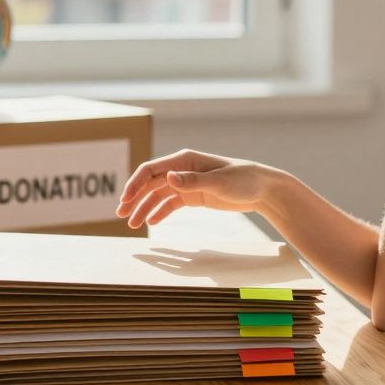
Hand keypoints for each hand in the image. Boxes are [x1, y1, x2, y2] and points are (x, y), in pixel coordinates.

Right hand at [115, 149, 277, 228]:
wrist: (263, 189)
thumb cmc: (244, 180)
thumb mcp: (220, 181)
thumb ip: (193, 180)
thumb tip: (167, 177)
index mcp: (184, 159)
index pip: (151, 169)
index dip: (135, 184)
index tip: (125, 200)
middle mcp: (182, 169)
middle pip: (150, 183)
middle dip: (135, 198)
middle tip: (122, 215)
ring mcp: (187, 182)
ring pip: (158, 195)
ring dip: (144, 208)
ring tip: (133, 225)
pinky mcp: (194, 195)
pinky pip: (171, 203)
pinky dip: (159, 212)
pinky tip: (151, 223)